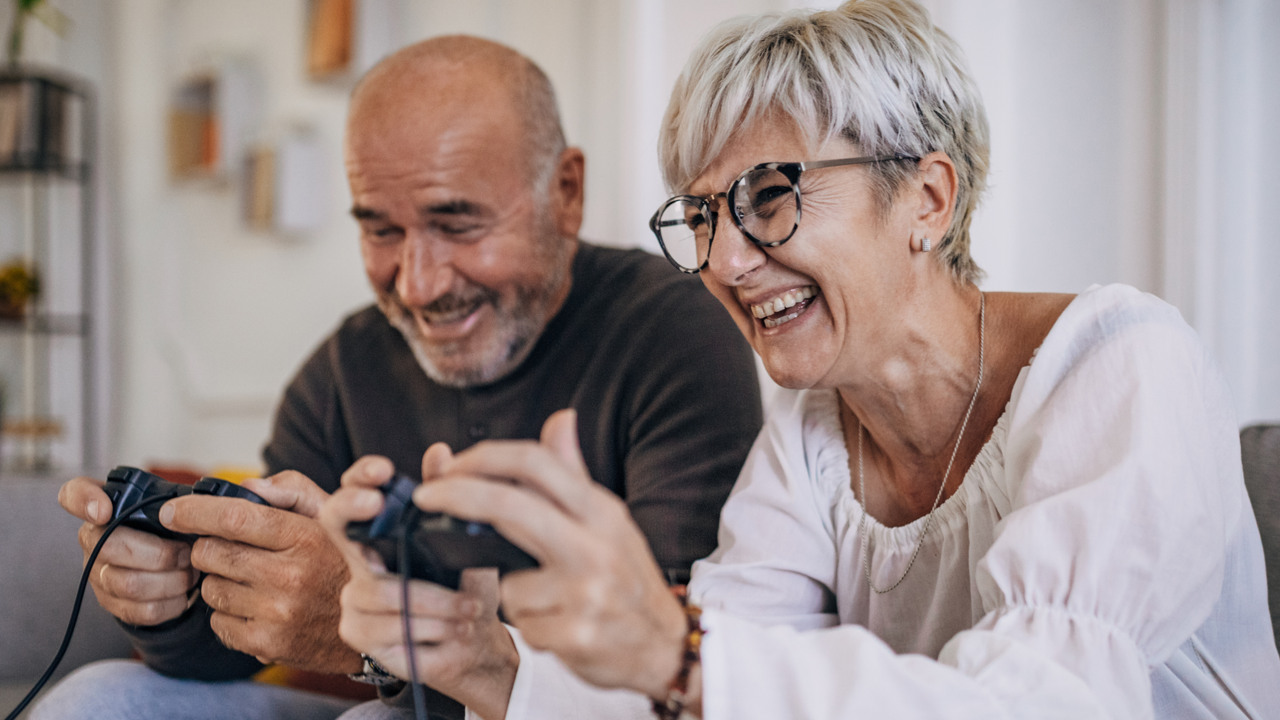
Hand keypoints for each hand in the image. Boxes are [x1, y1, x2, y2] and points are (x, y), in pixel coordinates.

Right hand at [58, 476, 198, 625]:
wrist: (173, 562)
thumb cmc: (172, 526)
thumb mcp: (173, 503)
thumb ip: (176, 497)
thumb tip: (203, 505)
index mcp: (104, 506)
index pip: (74, 494)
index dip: (83, 501)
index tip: (104, 510)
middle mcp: (92, 540)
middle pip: (111, 547)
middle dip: (160, 554)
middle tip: (187, 553)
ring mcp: (98, 574)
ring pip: (129, 584)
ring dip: (172, 581)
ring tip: (191, 573)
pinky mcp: (112, 603)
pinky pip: (140, 610)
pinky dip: (170, 603)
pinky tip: (183, 594)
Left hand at [157, 470, 359, 672]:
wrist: (376, 622)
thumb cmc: (345, 560)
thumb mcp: (332, 516)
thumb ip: (291, 491)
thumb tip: (246, 488)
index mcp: (304, 537)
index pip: (235, 517)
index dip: (195, 511)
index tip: (172, 511)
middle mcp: (289, 576)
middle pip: (210, 553)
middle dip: (209, 546)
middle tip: (231, 548)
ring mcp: (277, 614)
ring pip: (210, 588)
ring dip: (220, 580)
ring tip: (251, 579)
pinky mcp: (267, 644)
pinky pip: (218, 623)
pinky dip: (228, 613)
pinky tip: (255, 606)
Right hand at [319, 452, 517, 719]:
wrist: (472, 642)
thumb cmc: (463, 588)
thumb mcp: (463, 544)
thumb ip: (448, 499)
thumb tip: (439, 451)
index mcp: (382, 532)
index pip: (356, 493)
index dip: (360, 477)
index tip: (383, 470)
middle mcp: (360, 560)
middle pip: (337, 524)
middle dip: (354, 507)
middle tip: (377, 501)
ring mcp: (353, 596)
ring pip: (383, 590)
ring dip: (436, 601)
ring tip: (469, 608)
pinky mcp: (357, 632)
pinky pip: (391, 626)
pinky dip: (431, 627)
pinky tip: (453, 630)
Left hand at [415, 410, 691, 702]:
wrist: (666, 645)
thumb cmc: (628, 577)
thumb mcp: (609, 519)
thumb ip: (573, 472)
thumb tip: (561, 417)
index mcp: (601, 510)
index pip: (537, 462)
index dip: (485, 457)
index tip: (452, 467)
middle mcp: (595, 545)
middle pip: (507, 504)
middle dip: (455, 494)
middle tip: (425, 498)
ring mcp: (585, 591)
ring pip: (508, 581)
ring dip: (517, 593)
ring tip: (552, 600)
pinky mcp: (575, 635)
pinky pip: (522, 624)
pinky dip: (533, 627)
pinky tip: (561, 627)